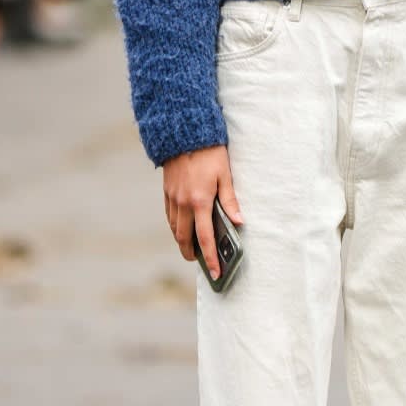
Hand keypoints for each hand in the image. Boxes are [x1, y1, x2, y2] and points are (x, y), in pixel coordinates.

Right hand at [162, 144, 243, 278]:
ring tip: (192, 249)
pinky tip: (182, 228)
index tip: (215, 272)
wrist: (184, 133)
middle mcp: (183, 203)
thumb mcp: (225, 175)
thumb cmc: (209, 153)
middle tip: (200, 263)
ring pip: (175, 228)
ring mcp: (172, 198)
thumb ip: (230, 200)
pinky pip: (170, 216)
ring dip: (182, 241)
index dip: (210, 258)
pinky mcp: (167, 192)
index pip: (205, 238)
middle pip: (184, 238)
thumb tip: (239, 222)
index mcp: (200, 201)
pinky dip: (176, 227)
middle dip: (191, 254)